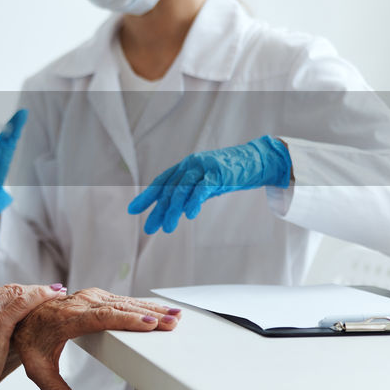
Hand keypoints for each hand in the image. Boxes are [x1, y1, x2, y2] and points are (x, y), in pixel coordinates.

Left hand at [12, 289, 180, 389]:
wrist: (23, 316)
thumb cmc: (31, 342)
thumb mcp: (38, 369)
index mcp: (68, 319)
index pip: (103, 318)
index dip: (127, 321)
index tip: (150, 324)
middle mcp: (81, 303)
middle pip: (120, 308)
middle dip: (149, 315)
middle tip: (174, 322)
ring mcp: (89, 297)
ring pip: (124, 302)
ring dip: (150, 308)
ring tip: (175, 316)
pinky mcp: (95, 297)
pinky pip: (121, 300)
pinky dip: (141, 305)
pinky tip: (158, 311)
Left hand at [127, 135, 291, 234]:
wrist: (257, 161)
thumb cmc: (231, 174)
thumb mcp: (205, 185)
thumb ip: (190, 194)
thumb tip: (174, 211)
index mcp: (185, 167)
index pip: (161, 182)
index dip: (147, 196)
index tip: (133, 210)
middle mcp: (191, 165)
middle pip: (169, 189)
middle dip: (158, 210)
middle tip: (150, 228)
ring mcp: (204, 167)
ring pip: (182, 189)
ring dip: (173, 210)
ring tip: (167, 227)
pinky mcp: (219, 172)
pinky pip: (202, 188)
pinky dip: (194, 201)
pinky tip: (188, 215)